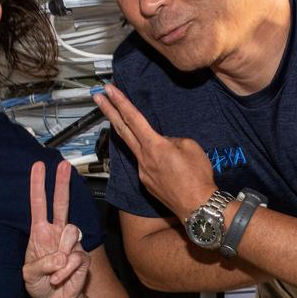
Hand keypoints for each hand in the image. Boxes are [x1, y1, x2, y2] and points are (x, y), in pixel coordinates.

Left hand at [23, 160, 88, 297]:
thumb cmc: (41, 285)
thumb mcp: (29, 276)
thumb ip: (40, 265)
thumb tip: (60, 257)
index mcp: (40, 233)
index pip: (39, 205)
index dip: (38, 186)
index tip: (38, 167)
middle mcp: (57, 234)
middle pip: (61, 203)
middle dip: (61, 183)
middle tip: (63, 165)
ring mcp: (71, 244)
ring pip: (72, 231)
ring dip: (61, 253)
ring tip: (54, 270)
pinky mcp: (82, 257)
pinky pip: (76, 258)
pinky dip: (65, 272)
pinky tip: (60, 279)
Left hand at [95, 84, 216, 219]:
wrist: (198, 206)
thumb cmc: (198, 178)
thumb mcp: (191, 147)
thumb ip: (172, 139)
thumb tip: (164, 141)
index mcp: (155, 146)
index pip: (133, 118)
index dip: (120, 102)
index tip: (108, 90)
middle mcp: (144, 158)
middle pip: (122, 129)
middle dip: (109, 111)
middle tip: (98, 97)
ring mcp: (143, 172)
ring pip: (134, 147)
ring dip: (127, 132)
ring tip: (123, 121)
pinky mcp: (147, 182)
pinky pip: (146, 162)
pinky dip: (150, 155)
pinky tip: (164, 159)